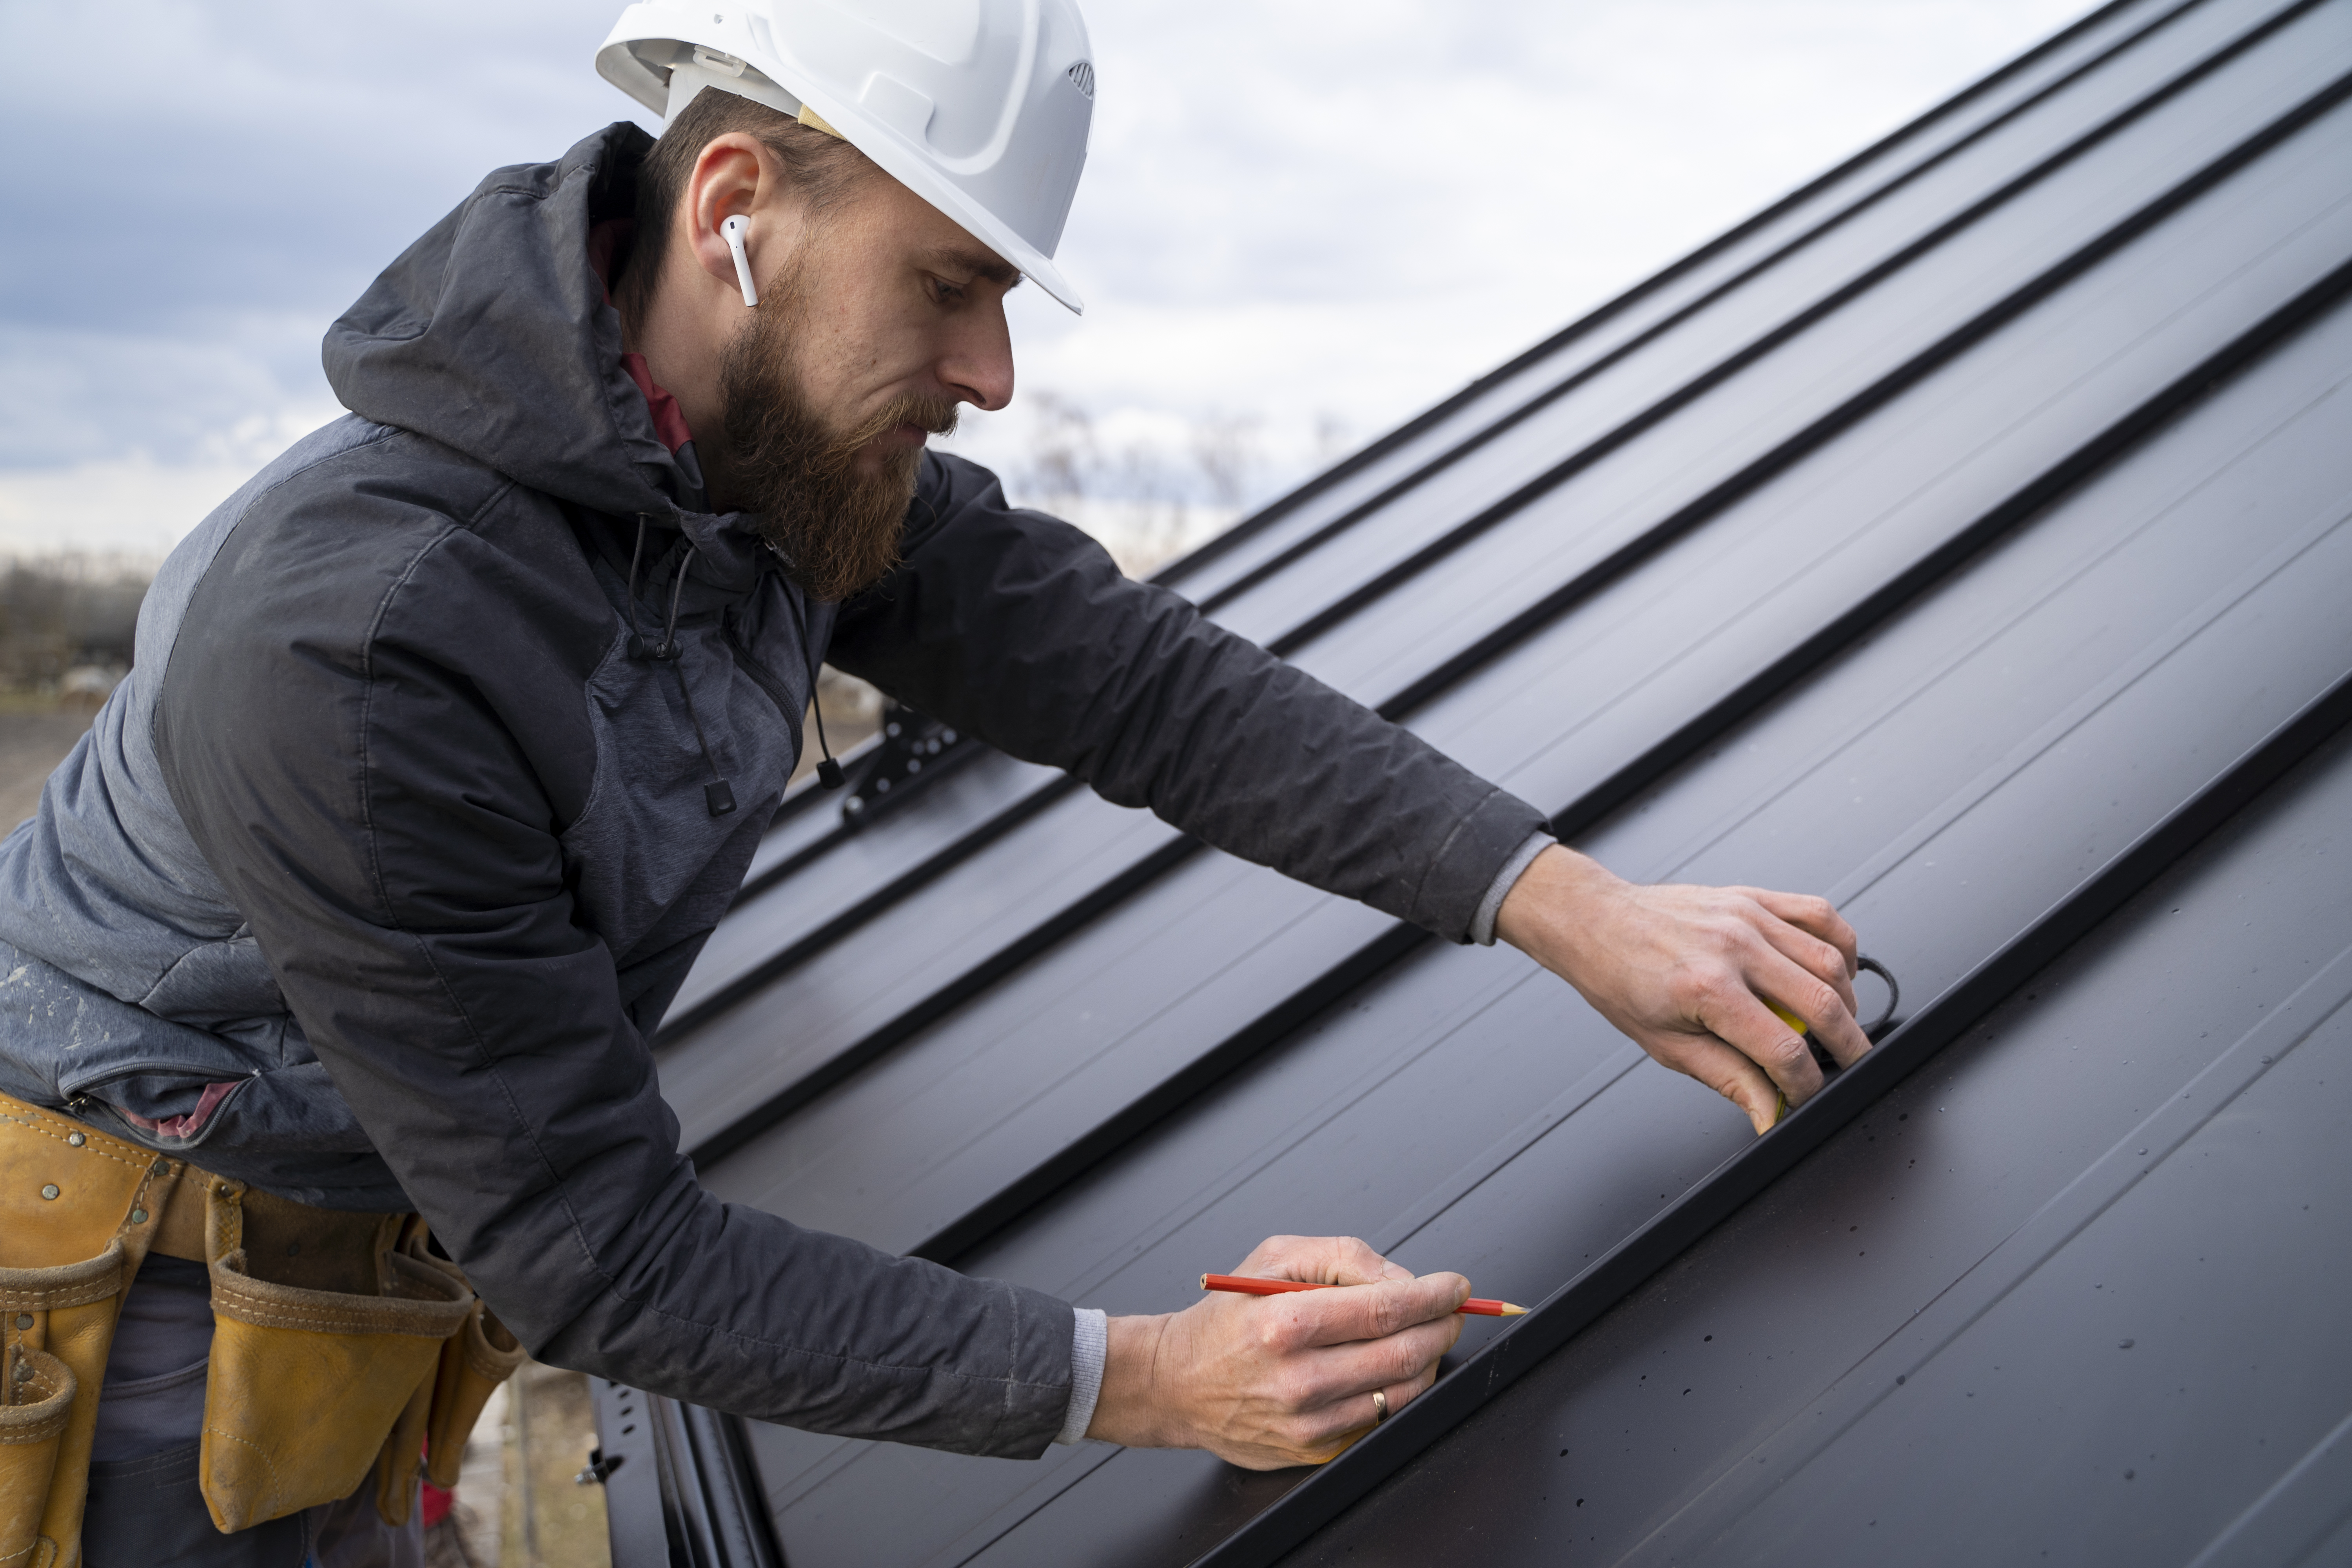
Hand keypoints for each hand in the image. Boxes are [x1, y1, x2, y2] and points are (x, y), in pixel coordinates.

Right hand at [1085, 1235, 1467, 1467]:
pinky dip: (1395, 1392)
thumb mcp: (1276, 1256)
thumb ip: (1345, 1255)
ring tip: (1420, 1336)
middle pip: (1405, 1354)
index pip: (1387, 1308)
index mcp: (1287, 1322)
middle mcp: (1299, 1378)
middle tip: (1449, 1311)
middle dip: (1442, 1327)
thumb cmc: (1227, 1317)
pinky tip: (1385, 1369)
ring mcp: (1308, 1422)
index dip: (1435, 1296)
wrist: (1177, 1382)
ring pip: (1401, 1392)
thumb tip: (1404, 1279)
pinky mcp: (1313, 1449)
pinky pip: (1378, 1420)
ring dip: (1426, 1361)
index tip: (1455, 1287)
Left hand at [1495, 845, 1866, 1133]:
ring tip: (1840, 1026)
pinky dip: (1842, 946)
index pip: (1784, 1049)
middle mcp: (1734, 947)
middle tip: (1849, 1067)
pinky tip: (1837, 972)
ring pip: (1831, 960)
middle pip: (1824, 1004)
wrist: (1596, 921)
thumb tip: (1770, 1115)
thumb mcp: (1668, 1045)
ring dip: (1849, 1001)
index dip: (1806, 1083)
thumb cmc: (1621, 979)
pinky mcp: (1753, 897)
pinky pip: (1819, 914)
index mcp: (1708, 989)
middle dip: (1848, 1046)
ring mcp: (1748, 917)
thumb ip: (1729, 1079)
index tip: (1807, 1095)